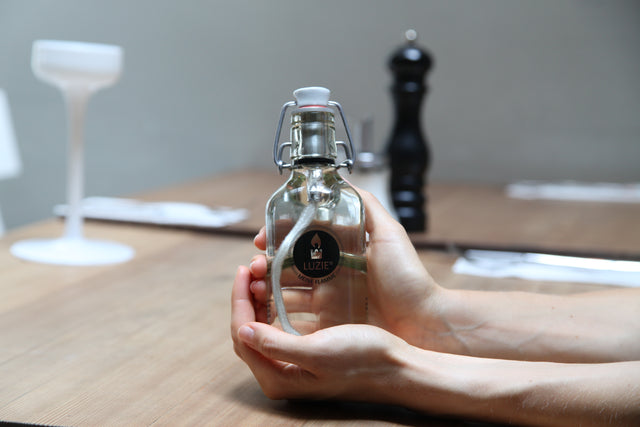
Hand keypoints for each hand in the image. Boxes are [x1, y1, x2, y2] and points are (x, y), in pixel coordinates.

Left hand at [231, 264, 405, 400]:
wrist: (398, 368)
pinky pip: (280, 326)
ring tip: (263, 271)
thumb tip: (244, 329)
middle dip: (246, 297)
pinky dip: (276, 304)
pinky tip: (282, 286)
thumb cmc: (363, 361)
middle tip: (252, 266)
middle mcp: (281, 373)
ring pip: (263, 325)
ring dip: (260, 298)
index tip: (244, 270)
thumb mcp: (318, 352)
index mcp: (278, 378)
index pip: (243, 333)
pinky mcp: (307, 353)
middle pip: (248, 329)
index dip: (239, 299)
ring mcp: (293, 363)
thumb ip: (277, 345)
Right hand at [249, 189, 446, 346]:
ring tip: (255, 285)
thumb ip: (366, 206)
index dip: (279, 240)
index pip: (301, 243)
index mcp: (341, 255)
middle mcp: (332, 278)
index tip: (263, 240)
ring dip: (266, 288)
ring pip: (288, 293)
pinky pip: (298, 320)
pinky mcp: (331, 327)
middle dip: (266, 265)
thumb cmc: (408, 279)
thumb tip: (340, 181)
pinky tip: (266, 309)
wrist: (423, 322)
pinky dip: (277, 315)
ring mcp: (329, 304)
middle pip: (289, 268)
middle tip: (255, 266)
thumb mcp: (388, 234)